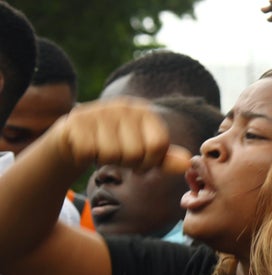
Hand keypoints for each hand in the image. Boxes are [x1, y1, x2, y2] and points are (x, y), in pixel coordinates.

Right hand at [52, 98, 189, 174]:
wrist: (77, 137)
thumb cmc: (117, 146)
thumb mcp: (144, 153)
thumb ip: (165, 159)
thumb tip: (187, 162)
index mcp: (144, 112)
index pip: (158, 145)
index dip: (150, 162)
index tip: (141, 161)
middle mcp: (123, 107)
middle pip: (136, 152)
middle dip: (128, 163)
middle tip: (119, 155)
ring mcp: (99, 111)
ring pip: (112, 154)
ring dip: (107, 160)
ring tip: (103, 149)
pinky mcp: (76, 121)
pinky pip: (89, 151)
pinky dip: (88, 156)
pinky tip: (88, 147)